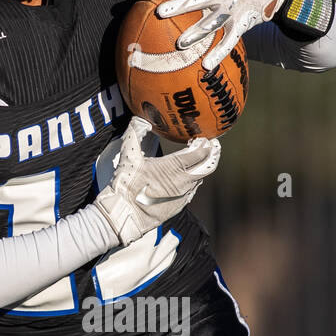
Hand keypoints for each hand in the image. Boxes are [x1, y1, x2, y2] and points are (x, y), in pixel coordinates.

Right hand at [94, 116, 220, 245]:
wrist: (123, 216)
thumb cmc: (126, 186)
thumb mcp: (128, 156)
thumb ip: (135, 134)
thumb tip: (138, 119)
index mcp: (173, 167)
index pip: (199, 154)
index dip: (205, 145)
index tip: (205, 139)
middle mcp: (183, 182)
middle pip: (207, 166)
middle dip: (212, 155)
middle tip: (212, 146)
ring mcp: (182, 196)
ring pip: (200, 179)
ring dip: (202, 168)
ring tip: (200, 160)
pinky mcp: (179, 207)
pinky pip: (192, 191)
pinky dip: (193, 181)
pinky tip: (187, 178)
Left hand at [145, 0, 286, 70]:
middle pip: (196, 0)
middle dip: (179, 6)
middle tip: (160, 12)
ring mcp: (231, 10)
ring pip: (212, 23)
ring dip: (196, 33)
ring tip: (180, 44)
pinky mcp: (240, 24)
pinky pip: (229, 41)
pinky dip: (219, 53)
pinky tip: (206, 65)